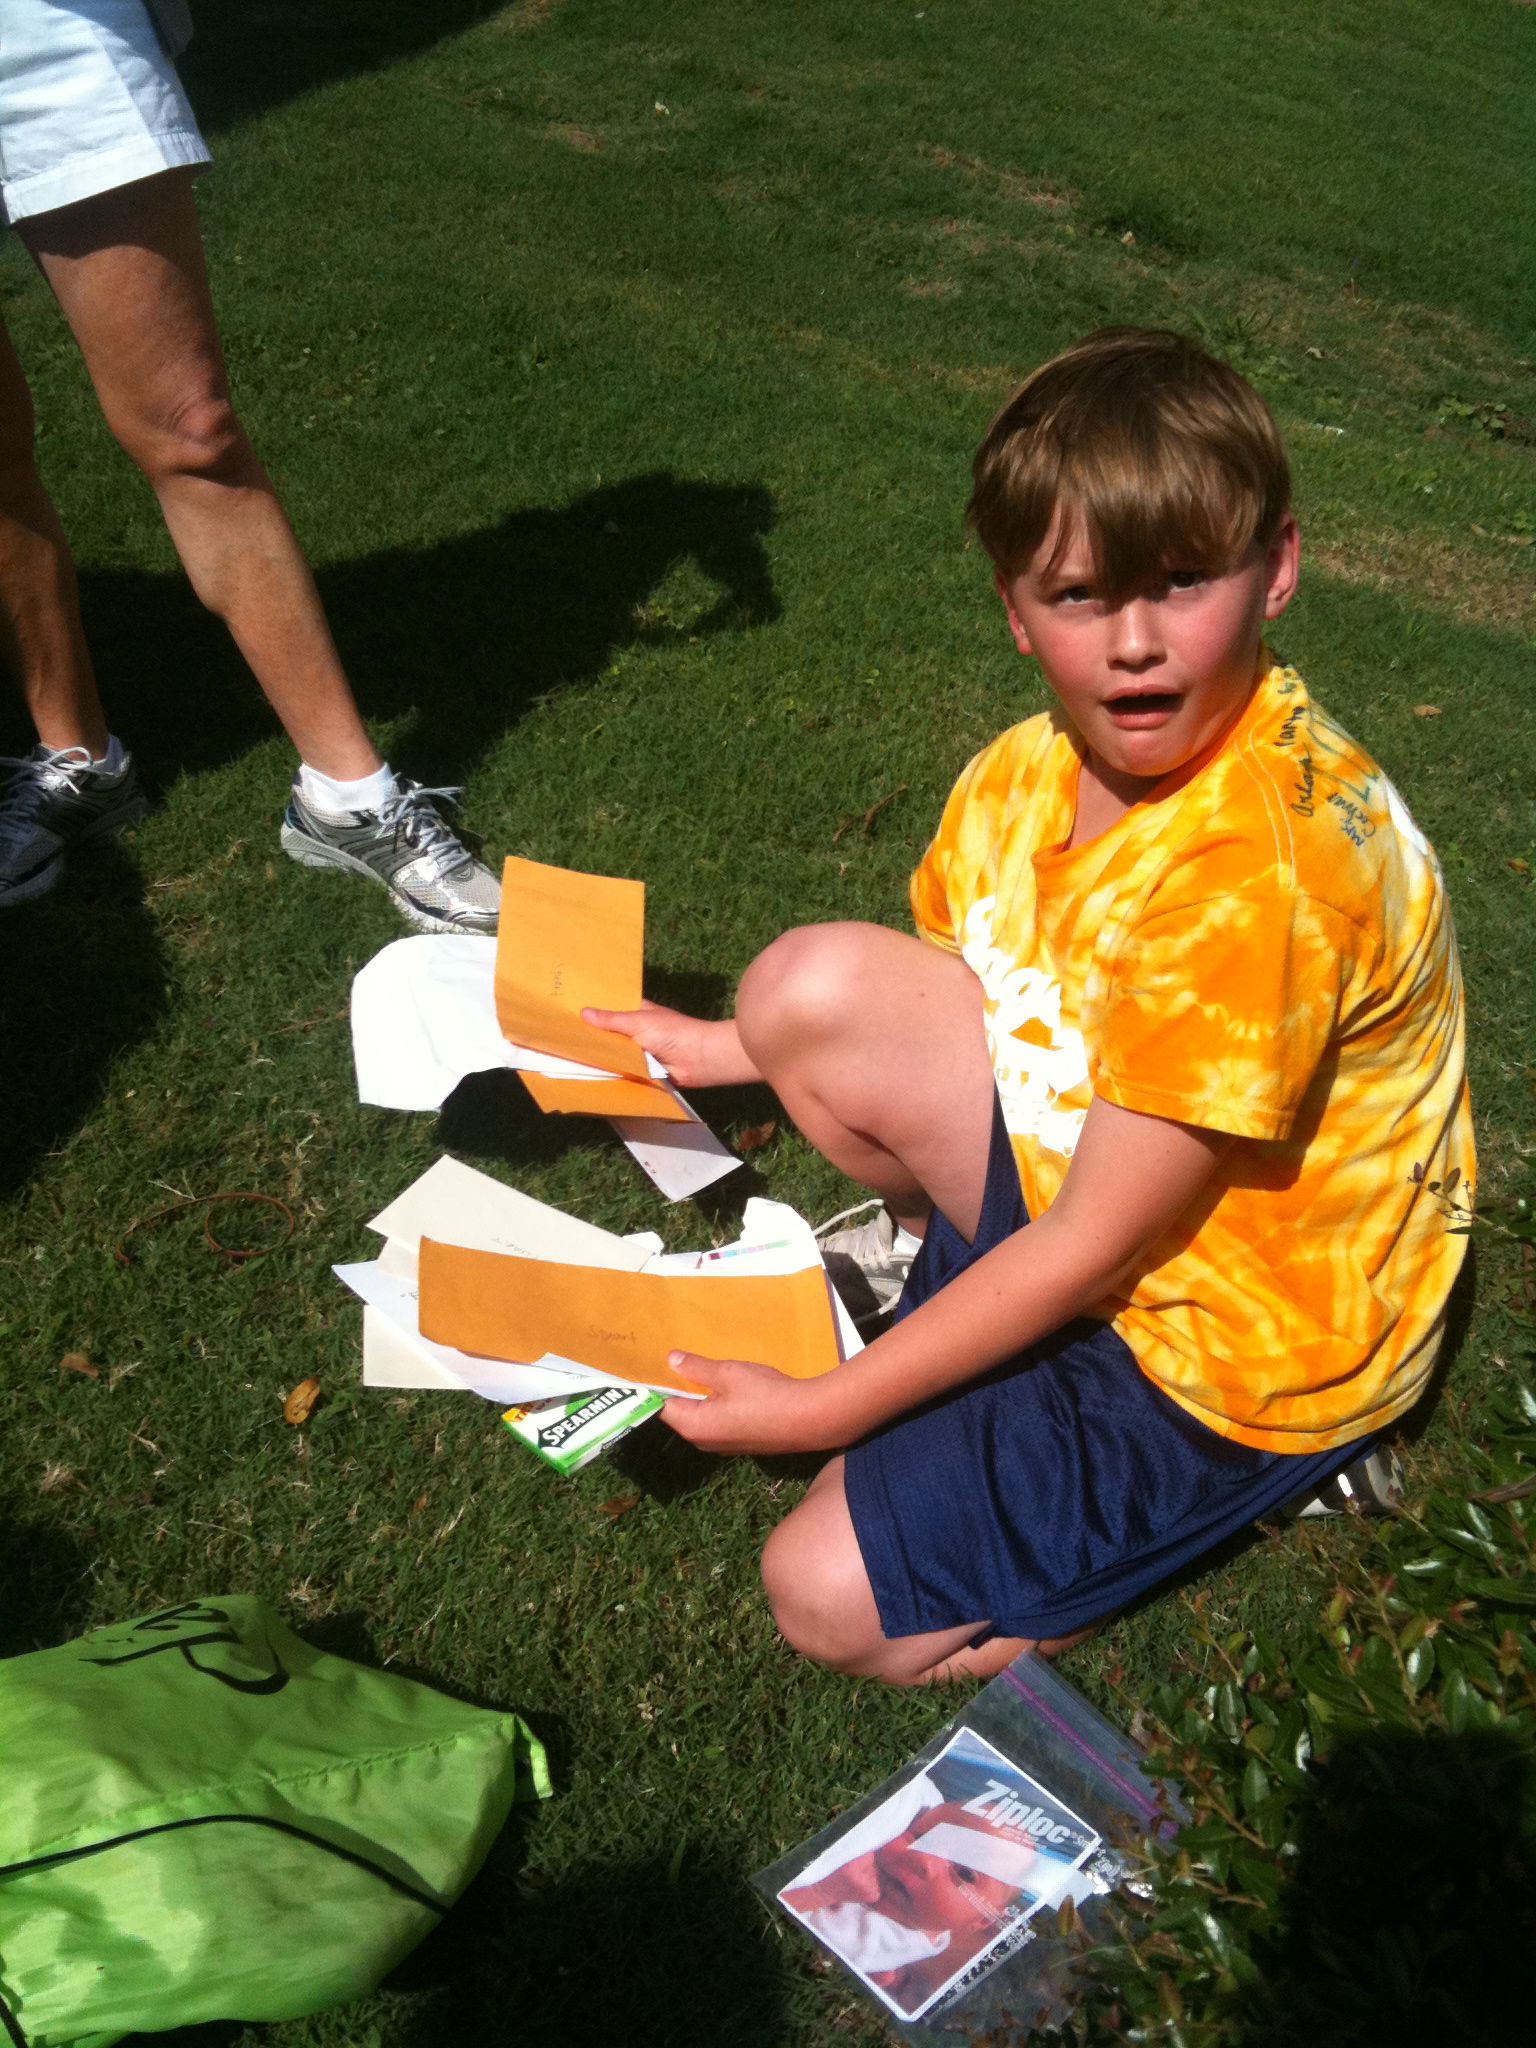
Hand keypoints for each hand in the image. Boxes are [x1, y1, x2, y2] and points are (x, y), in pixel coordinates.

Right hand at [580, 999, 761, 1088]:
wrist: (699, 1059)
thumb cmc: (672, 1033)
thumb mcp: (638, 1022)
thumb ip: (611, 1021)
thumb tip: (583, 1013)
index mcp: (637, 1013)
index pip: (611, 1010)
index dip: (594, 1011)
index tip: (568, 1013)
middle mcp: (637, 1032)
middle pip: (610, 1034)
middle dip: (592, 1036)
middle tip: (561, 1038)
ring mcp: (640, 1053)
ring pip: (615, 1054)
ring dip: (600, 1057)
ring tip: (567, 1057)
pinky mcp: (643, 1072)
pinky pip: (623, 1071)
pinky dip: (611, 1073)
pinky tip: (588, 1076)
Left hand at [660, 1353, 840, 1455]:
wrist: (809, 1419)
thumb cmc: (764, 1394)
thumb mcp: (727, 1373)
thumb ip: (696, 1367)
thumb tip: (671, 1360)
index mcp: (693, 1426)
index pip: (661, 1407)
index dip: (656, 1386)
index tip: (653, 1366)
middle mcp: (702, 1441)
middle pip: (679, 1413)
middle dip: (677, 1389)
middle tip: (676, 1361)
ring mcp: (722, 1446)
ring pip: (700, 1417)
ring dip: (698, 1396)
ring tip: (700, 1370)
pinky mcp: (739, 1443)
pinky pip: (716, 1422)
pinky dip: (715, 1405)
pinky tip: (726, 1388)